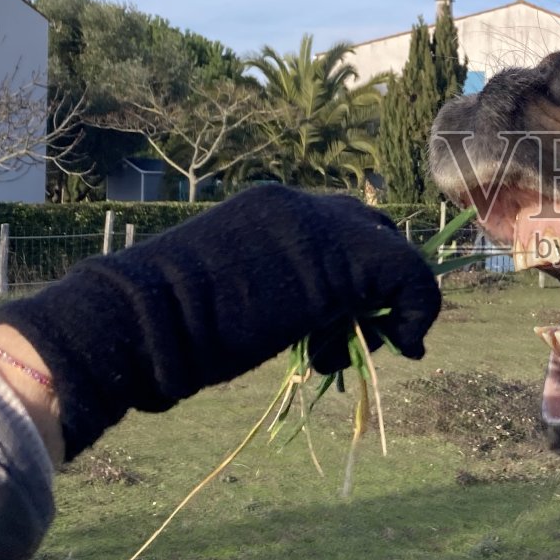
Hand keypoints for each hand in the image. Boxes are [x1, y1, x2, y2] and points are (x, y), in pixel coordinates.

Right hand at [0, 186, 441, 457]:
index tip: (348, 329)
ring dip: (390, 308)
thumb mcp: (232, 297)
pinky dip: (420, 310)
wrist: (139, 324)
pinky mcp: (338, 258)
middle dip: (380, 287)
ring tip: (337, 355)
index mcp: (268, 209)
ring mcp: (319, 226)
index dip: (358, 277)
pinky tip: (407, 345)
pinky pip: (410, 273)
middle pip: (376, 230)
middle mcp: (298, 204)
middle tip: (369, 336)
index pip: (341, 226)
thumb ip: (278, 293)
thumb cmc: (164, 327)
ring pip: (394, 254)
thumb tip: (313, 325)